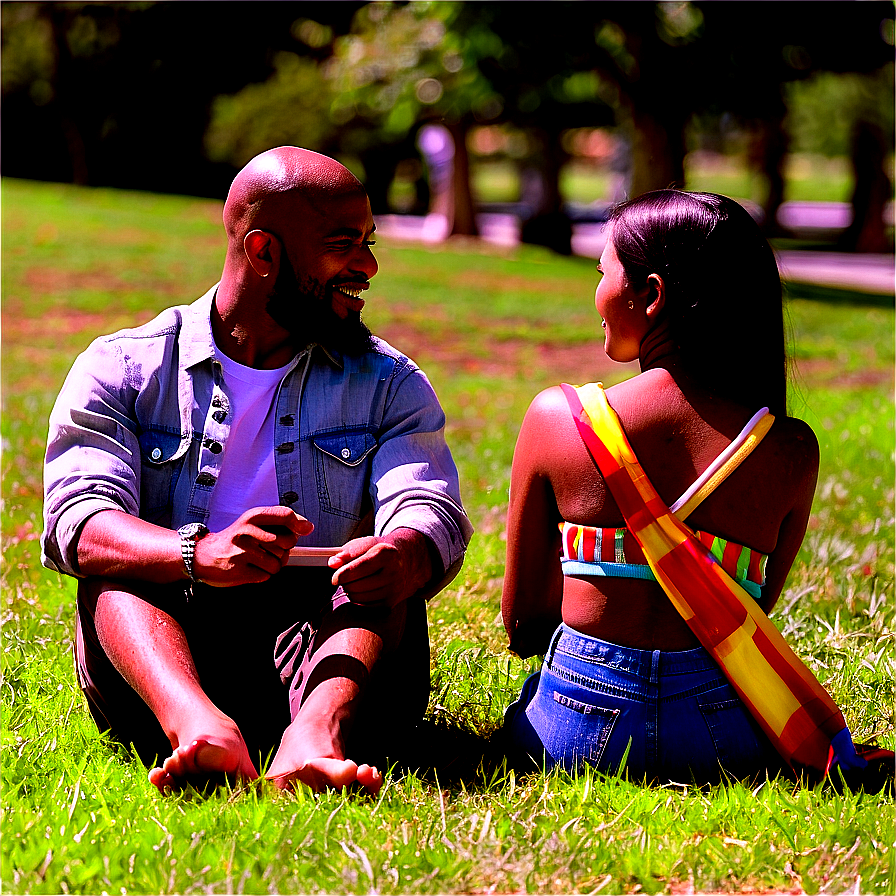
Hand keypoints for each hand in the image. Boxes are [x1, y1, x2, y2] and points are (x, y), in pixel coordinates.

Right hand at [194, 506, 312, 586]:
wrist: (204, 556)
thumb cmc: (235, 539)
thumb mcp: (253, 522)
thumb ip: (278, 522)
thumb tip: (307, 527)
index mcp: (252, 517)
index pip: (285, 515)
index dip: (300, 523)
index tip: (305, 529)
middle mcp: (248, 532)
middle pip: (287, 542)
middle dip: (285, 549)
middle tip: (271, 549)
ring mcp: (243, 552)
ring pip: (278, 562)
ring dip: (273, 564)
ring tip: (259, 560)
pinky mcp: (240, 571)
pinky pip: (267, 575)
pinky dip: (262, 574)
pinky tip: (251, 568)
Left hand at [328, 529, 432, 607]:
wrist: (404, 561)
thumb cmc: (379, 551)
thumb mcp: (365, 544)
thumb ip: (347, 552)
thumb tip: (332, 563)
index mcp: (386, 553)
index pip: (359, 568)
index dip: (342, 575)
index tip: (335, 578)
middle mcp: (393, 572)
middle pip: (357, 586)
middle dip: (345, 583)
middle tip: (345, 577)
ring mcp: (394, 589)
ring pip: (359, 598)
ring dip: (350, 591)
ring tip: (354, 582)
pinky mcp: (391, 602)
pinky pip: (364, 606)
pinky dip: (359, 599)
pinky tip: (362, 589)